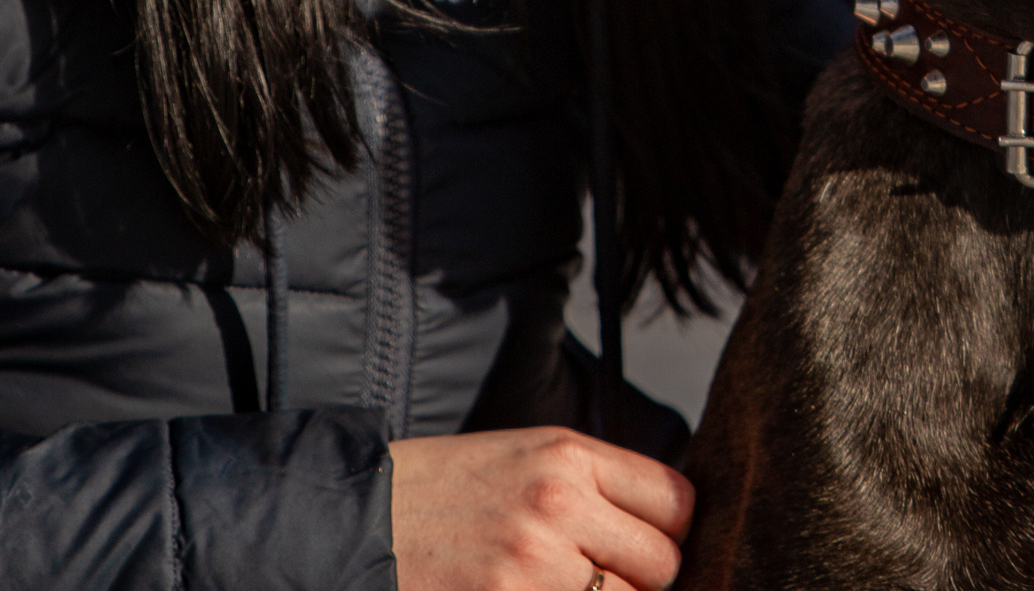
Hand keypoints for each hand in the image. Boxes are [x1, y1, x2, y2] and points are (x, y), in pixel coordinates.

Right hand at [390, 428, 695, 590]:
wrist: (356, 521)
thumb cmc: (444, 492)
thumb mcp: (524, 458)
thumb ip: (594, 486)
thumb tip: (661, 529)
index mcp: (569, 455)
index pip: (676, 501)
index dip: (669, 531)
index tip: (647, 544)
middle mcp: (560, 504)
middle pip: (663, 563)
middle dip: (643, 580)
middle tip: (600, 577)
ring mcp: (535, 562)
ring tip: (564, 587)